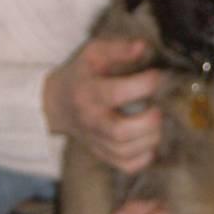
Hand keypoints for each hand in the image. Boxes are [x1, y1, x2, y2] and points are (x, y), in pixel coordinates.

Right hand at [43, 38, 162, 173]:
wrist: (55, 104)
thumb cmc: (81, 75)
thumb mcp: (93, 54)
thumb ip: (119, 49)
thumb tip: (144, 47)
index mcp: (89, 92)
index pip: (116, 93)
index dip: (144, 85)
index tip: (158, 76)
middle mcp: (91, 120)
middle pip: (120, 132)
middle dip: (148, 121)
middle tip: (159, 109)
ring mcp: (96, 140)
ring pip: (125, 152)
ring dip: (150, 139)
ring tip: (155, 123)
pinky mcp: (102, 154)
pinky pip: (125, 166)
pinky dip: (143, 158)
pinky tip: (148, 141)